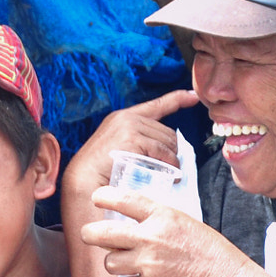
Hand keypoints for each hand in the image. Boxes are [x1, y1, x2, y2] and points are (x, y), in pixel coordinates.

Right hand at [62, 89, 200, 212]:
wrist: (83, 181)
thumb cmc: (99, 172)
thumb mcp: (117, 149)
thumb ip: (137, 143)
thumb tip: (165, 150)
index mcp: (122, 118)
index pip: (157, 105)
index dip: (177, 99)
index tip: (192, 96)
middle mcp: (127, 117)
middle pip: (167, 131)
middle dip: (173, 150)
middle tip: (173, 167)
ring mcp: (129, 126)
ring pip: (167, 141)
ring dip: (173, 159)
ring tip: (172, 173)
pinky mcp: (132, 138)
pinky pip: (161, 151)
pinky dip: (169, 163)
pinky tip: (170, 173)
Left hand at [79, 191, 251, 276]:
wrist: (222, 276)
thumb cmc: (204, 248)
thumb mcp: (181, 221)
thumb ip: (155, 220)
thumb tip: (128, 224)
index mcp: (161, 216)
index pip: (125, 200)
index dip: (105, 197)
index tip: (96, 197)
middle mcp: (151, 237)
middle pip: (103, 234)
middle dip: (90, 234)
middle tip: (88, 234)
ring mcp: (148, 262)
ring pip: (110, 262)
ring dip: (116, 263)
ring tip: (130, 263)